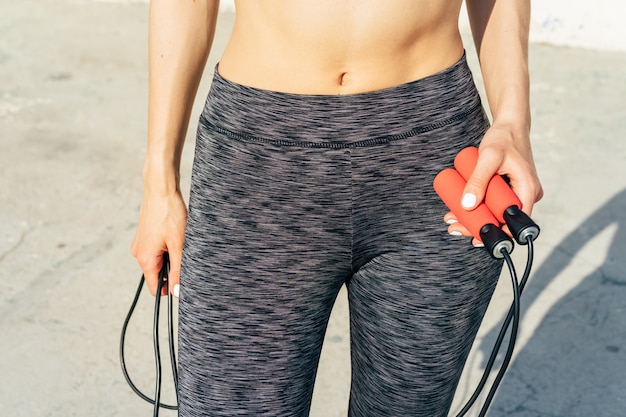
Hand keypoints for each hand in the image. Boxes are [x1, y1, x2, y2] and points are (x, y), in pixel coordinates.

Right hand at [130, 191, 186, 295]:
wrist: (161, 190)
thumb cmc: (170, 214)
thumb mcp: (178, 245)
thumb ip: (178, 270)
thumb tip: (177, 292)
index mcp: (145, 259)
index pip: (155, 287)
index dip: (170, 289)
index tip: (183, 283)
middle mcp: (139, 253)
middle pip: (157, 273)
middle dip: (172, 269)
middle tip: (184, 253)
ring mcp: (140, 244)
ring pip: (158, 260)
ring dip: (170, 256)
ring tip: (179, 240)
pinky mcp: (144, 236)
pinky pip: (156, 249)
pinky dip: (166, 247)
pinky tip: (174, 234)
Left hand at [445, 123, 543, 244]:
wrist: (509, 124)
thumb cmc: (503, 138)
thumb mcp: (488, 157)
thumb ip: (478, 180)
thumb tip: (467, 205)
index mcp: (528, 190)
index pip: (514, 223)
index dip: (495, 234)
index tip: (475, 239)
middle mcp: (526, 195)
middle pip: (502, 220)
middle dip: (477, 226)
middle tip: (453, 228)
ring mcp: (517, 192)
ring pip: (496, 212)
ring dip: (475, 217)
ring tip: (451, 219)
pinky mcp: (508, 189)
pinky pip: (494, 202)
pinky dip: (478, 206)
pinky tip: (460, 210)